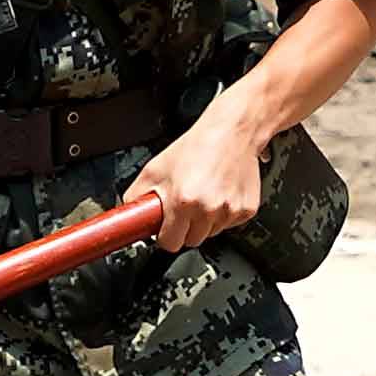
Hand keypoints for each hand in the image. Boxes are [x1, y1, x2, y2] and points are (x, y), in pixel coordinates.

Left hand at [146, 103, 271, 250]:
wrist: (232, 132)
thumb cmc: (196, 146)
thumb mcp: (155, 168)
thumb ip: (137, 194)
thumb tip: (129, 213)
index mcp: (183, 201)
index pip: (170, 243)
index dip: (166, 235)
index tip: (166, 228)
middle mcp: (207, 209)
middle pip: (191, 241)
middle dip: (185, 228)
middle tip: (184, 206)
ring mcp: (229, 211)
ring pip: (211, 234)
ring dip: (205, 221)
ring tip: (203, 195)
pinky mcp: (246, 210)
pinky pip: (229, 225)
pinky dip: (223, 214)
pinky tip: (219, 194)